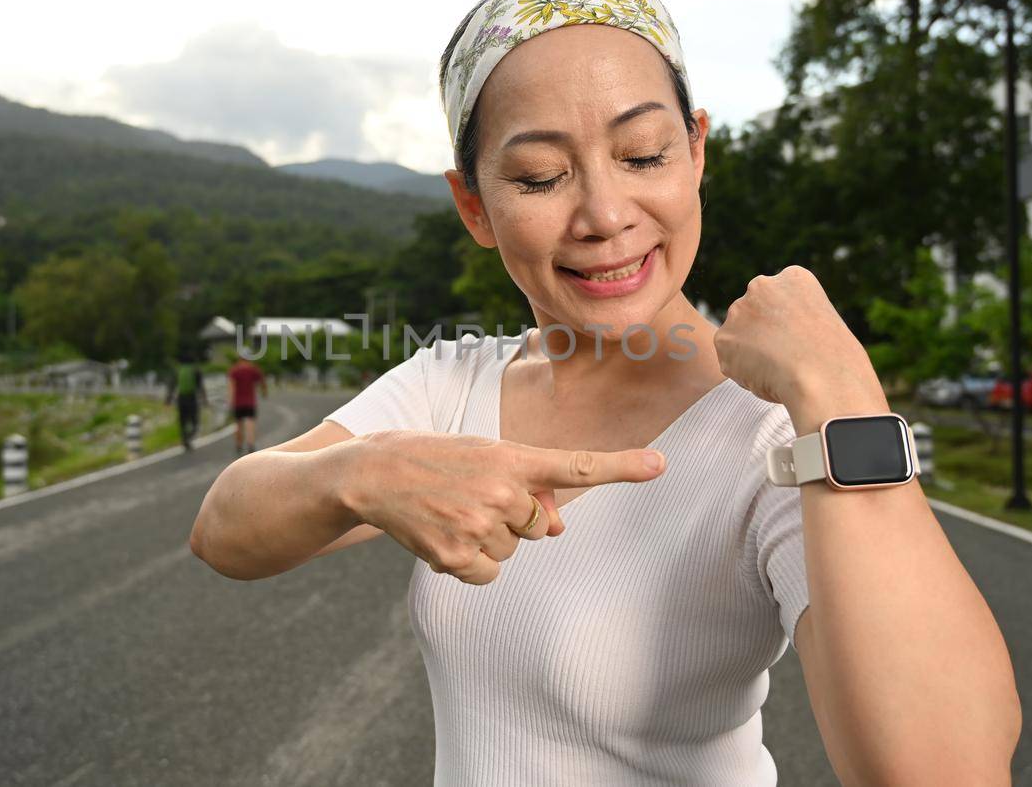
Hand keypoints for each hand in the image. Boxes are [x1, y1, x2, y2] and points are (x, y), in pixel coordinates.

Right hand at [336, 430, 665, 585]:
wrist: (370, 473)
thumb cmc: (434, 461)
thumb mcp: (483, 458)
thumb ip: (527, 485)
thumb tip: (556, 528)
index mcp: (511, 458)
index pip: (576, 465)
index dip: (622, 466)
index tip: (661, 465)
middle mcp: (501, 491)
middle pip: (538, 526)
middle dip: (512, 517)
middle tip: (471, 495)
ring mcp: (478, 525)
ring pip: (511, 550)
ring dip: (487, 538)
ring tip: (451, 510)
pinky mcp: (455, 556)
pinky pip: (488, 573)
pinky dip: (469, 562)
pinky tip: (442, 535)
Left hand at [714, 265, 887, 433]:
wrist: (822, 378)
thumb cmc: (836, 360)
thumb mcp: (824, 324)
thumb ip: (794, 321)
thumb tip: (771, 340)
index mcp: (794, 277)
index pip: (780, 301)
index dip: (790, 327)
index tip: (803, 342)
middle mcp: (761, 286)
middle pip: (755, 314)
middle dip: (764, 336)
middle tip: (787, 359)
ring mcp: (738, 311)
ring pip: (740, 337)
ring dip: (752, 354)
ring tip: (778, 370)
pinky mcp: (723, 338)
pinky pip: (730, 361)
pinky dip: (743, 374)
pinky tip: (765, 378)